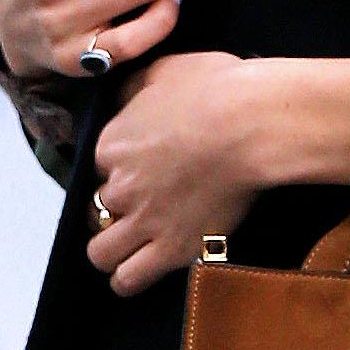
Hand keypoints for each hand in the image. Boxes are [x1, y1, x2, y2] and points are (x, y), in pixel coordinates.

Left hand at [87, 54, 349, 295]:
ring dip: (112, 250)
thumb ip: (134, 88)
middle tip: (140, 207)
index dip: (116, 170)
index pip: (96, 168)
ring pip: (100, 253)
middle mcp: (120, 186)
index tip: (139, 168)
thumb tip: (123, 97)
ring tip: (131, 246)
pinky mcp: (172, 250)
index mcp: (112, 143)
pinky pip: (127, 280)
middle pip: (96, 210)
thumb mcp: (164, 69)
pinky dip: (127, 279)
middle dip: (114, 210)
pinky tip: (139, 269)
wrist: (254, 124)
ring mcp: (144, 222)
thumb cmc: (219, 89)